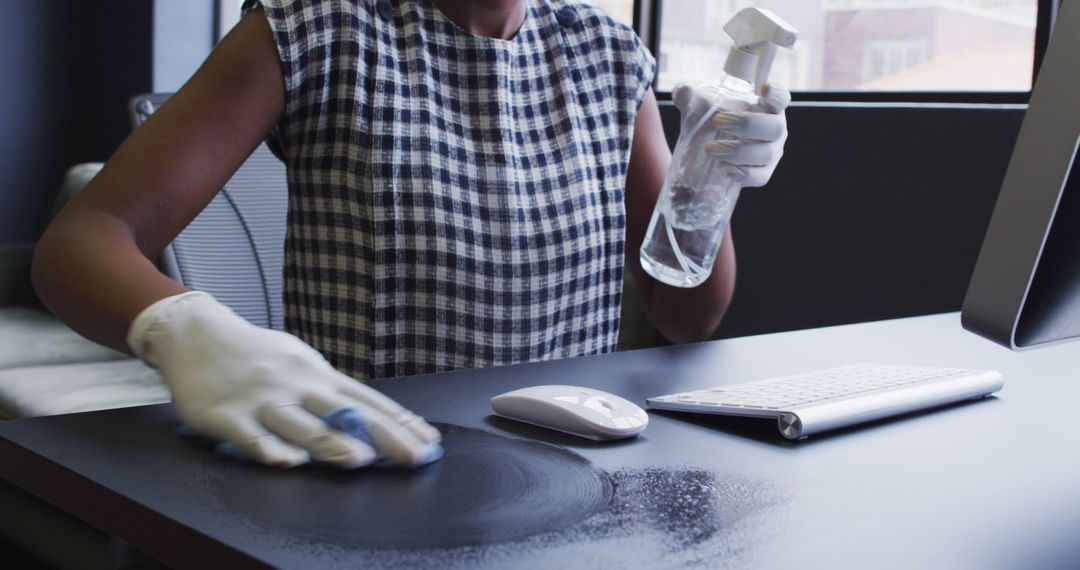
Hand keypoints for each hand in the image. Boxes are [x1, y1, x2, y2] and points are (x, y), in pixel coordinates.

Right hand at [127, 292, 441, 467]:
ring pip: (302, 425)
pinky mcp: (227, 417)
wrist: (197, 334)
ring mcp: (263, 401)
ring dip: (332, 443)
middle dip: (383, 436)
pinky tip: (287, 461)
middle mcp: (298, 387)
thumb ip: (334, 393)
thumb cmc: (258, 356)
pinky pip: (251, 437)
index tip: (429, 440)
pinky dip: (269, 449)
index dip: (400, 422)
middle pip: (346, 413)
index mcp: (319, 375)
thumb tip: (378, 417)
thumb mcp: (302, 364)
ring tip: (360, 459)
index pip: (368, 400)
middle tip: (413, 455)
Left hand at [675, 82, 791, 187]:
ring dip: (738, 151)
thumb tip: (683, 91)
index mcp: (765, 105)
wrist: (708, 145)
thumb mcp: (698, 106)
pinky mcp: (763, 172)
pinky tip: (723, 167)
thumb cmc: (711, 118)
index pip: (780, 97)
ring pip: (766, 153)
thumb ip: (689, 96)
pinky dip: (743, 174)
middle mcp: (774, 127)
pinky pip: (760, 176)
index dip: (776, 94)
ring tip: (710, 149)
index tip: (763, 89)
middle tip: (718, 121)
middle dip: (747, 124)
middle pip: (774, 127)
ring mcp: (772, 151)